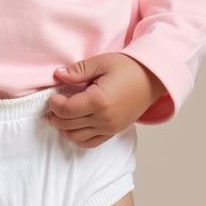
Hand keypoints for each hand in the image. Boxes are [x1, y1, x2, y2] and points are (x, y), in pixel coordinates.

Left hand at [45, 52, 166, 147]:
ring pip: (77, 137)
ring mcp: (110, 127)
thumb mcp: (101, 62)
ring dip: (64, 128)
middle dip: (55, 116)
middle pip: (68, 125)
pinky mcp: (114, 131)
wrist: (153, 78)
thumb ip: (78, 70)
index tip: (52, 96)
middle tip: (52, 105)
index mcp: (99, 100)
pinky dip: (78, 138)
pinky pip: (91, 143)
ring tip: (60, 116)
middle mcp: (104, 118)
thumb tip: (58, 75)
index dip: (54, 104)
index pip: (66, 110)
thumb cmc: (128, 67)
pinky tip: (74, 126)